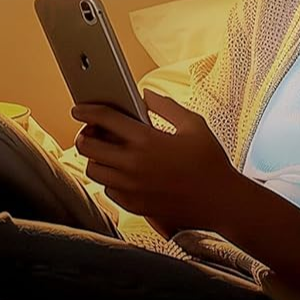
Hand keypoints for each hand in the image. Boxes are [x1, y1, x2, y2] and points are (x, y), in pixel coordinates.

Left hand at [71, 89, 238, 238]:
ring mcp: (132, 187)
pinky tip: (122, 172)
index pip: (104, 119)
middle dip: (84, 135)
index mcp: (146, 140)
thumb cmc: (210, 161)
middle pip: (87, 147)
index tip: (78, 108)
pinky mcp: (135, 205)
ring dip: (94, 158)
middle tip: (91, 131)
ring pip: (93, 170)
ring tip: (106, 152)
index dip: (86, 110)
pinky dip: (109, 179)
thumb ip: (166, 105)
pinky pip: (108, 190)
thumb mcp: (193, 123)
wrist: (221, 202)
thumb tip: (145, 94)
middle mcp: (133, 164)